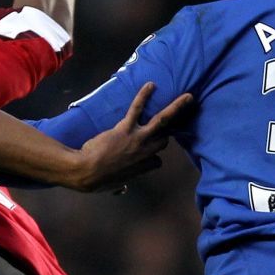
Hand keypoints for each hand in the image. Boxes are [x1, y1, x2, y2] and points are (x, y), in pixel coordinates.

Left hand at [72, 83, 192, 191]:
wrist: (87, 172)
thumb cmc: (97, 180)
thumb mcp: (112, 186)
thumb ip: (120, 185)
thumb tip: (121, 190)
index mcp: (142, 168)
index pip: (156, 161)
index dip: (154, 157)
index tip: (150, 157)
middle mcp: (145, 153)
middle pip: (164, 140)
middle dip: (165, 132)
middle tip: (166, 120)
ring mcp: (138, 139)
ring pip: (162, 121)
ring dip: (176, 108)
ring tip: (188, 97)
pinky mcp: (127, 128)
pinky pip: (137, 108)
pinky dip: (143, 96)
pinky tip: (150, 84)